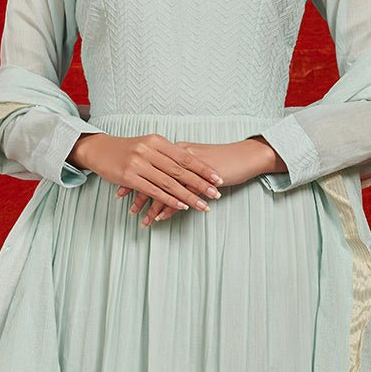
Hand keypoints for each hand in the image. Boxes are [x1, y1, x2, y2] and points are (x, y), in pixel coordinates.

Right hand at [73, 132, 223, 223]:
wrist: (98, 149)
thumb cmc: (126, 149)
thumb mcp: (147, 145)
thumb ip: (166, 153)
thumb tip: (190, 163)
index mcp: (157, 141)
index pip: (185, 156)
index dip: (203, 168)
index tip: (218, 178)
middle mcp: (149, 150)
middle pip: (180, 170)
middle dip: (201, 183)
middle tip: (216, 193)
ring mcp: (138, 163)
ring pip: (169, 182)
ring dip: (188, 195)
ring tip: (203, 205)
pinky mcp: (129, 176)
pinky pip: (153, 190)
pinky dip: (169, 199)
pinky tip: (181, 206)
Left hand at [119, 139, 274, 223]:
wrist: (247, 156)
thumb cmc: (222, 159)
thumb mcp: (197, 159)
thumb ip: (181, 165)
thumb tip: (167, 174)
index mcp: (176, 150)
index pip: (149, 166)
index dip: (135, 180)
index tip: (124, 193)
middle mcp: (179, 156)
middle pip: (152, 178)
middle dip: (139, 196)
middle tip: (130, 210)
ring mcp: (189, 169)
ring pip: (164, 189)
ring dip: (152, 207)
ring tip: (144, 221)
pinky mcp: (200, 180)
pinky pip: (180, 196)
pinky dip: (168, 208)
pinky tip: (161, 219)